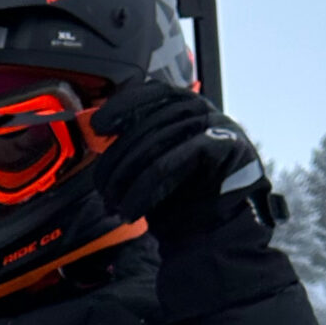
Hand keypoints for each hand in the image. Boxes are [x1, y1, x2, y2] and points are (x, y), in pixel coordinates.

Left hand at [90, 81, 268, 235]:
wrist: (220, 232)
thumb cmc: (186, 198)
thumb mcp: (154, 165)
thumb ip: (136, 145)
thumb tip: (98, 133)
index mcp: (188, 107)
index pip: (153, 93)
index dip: (123, 106)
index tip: (98, 126)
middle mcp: (205, 111)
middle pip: (149, 123)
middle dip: (119, 160)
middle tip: (104, 190)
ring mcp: (220, 126)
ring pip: (159, 141)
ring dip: (129, 179)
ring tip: (116, 207)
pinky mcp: (227, 148)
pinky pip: (176, 159)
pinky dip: (146, 188)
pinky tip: (133, 210)